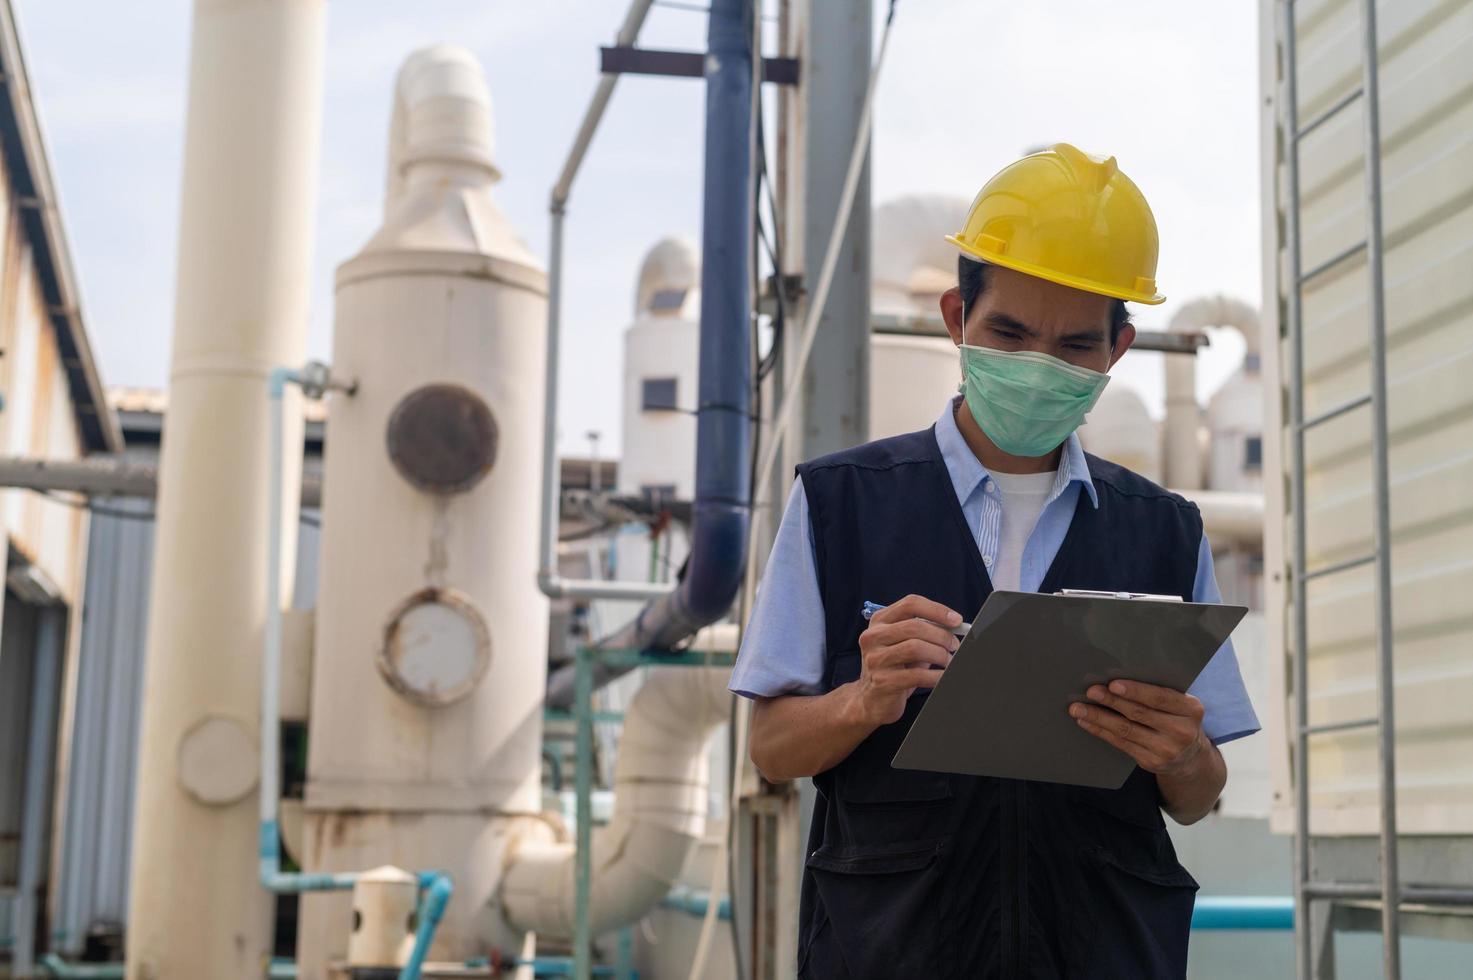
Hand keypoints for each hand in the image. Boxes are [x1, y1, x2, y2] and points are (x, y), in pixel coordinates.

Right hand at [852, 594, 960, 725]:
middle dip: (942, 636)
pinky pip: (917, 675)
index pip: (910, 604)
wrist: (871, 700)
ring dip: (940, 655)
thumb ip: (925, 632)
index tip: (957, 620)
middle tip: (955, 646)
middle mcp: (873, 636)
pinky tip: (942, 677)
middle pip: (915, 626)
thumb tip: (955, 626)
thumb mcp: (905, 644)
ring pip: (916, 648)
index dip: (937, 610)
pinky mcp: (882, 681)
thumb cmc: (894, 668)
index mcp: (879, 621)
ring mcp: (875, 659)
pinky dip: (936, 675)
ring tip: (949, 662)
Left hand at [1069, 679, 1207, 775]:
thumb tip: (1118, 678)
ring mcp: (1166, 750)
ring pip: (1125, 730)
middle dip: (1111, 701)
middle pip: (1139, 713)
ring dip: (1098, 717)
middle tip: (1091, 691)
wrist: (1190, 758)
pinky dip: (1101, 731)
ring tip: (1078, 708)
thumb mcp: (1181, 706)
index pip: (1160, 698)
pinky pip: (1120, 743)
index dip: (1136, 691)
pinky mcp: (1151, 762)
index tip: (1113, 684)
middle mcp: (1181, 731)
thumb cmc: (1178, 720)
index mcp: (1191, 709)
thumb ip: (1160, 693)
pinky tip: (1087, 722)